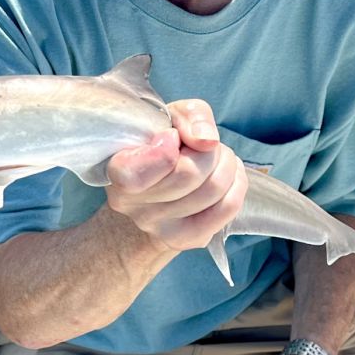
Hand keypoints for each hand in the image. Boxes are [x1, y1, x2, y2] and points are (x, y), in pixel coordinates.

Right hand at [104, 99, 247, 254]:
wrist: (151, 192)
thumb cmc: (160, 145)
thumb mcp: (170, 117)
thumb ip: (190, 116)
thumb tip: (207, 141)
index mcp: (117, 170)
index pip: (137, 174)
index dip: (163, 152)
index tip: (171, 137)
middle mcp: (130, 204)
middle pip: (189, 175)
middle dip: (208, 151)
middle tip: (204, 145)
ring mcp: (157, 226)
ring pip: (212, 190)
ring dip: (226, 163)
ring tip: (217, 157)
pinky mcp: (186, 238)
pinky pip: (227, 208)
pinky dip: (237, 183)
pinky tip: (230, 175)